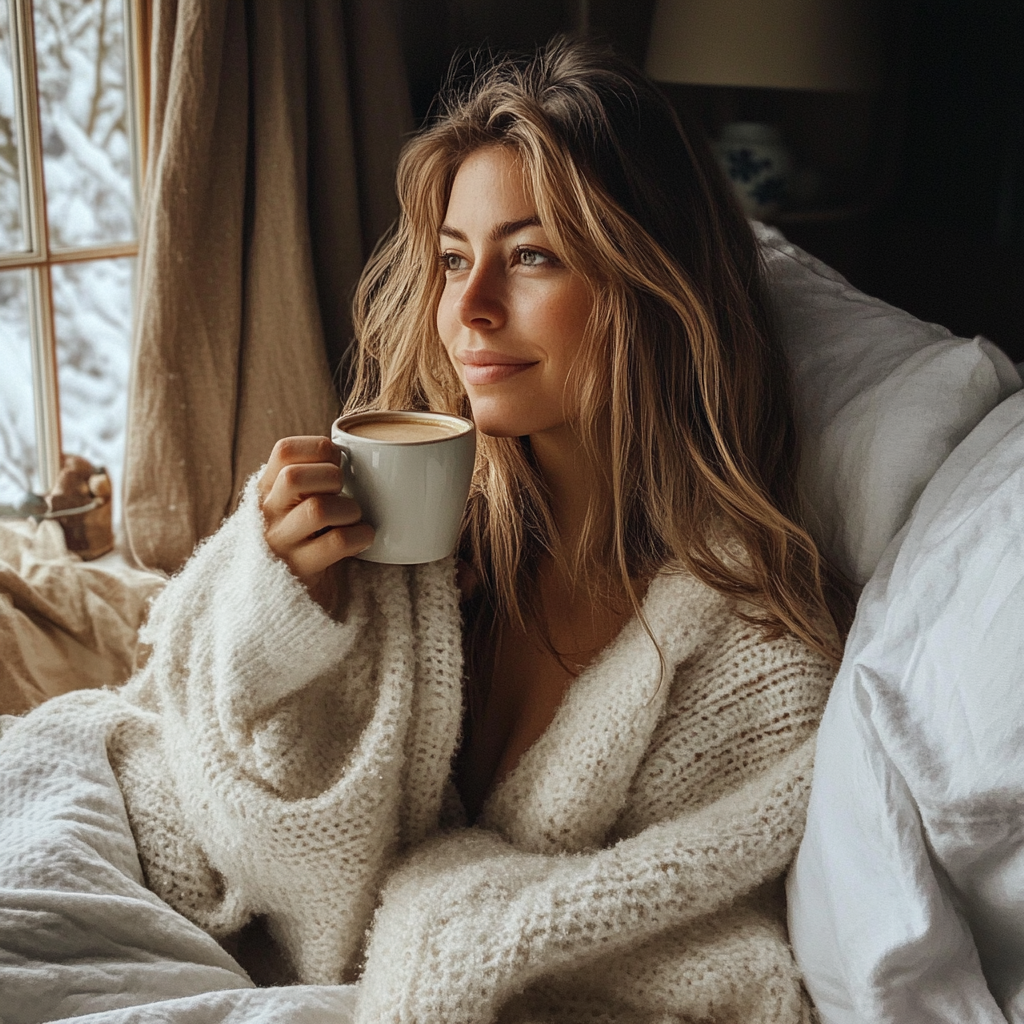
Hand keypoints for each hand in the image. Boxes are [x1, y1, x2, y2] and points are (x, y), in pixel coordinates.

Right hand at [257, 436, 373, 603]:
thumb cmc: (301, 537)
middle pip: (294, 477)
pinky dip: (360, 535)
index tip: (335, 460)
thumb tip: (357, 449)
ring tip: (353, 517)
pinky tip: (362, 537)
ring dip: (348, 509)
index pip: (283, 451)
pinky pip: (336, 542)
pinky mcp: (300, 569)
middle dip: (331, 477)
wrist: (280, 597)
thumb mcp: (293, 504)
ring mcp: (280, 543)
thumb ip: (310, 478)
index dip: (317, 448)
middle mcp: (266, 513)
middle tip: (342, 491)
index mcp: (266, 489)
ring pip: (317, 509)